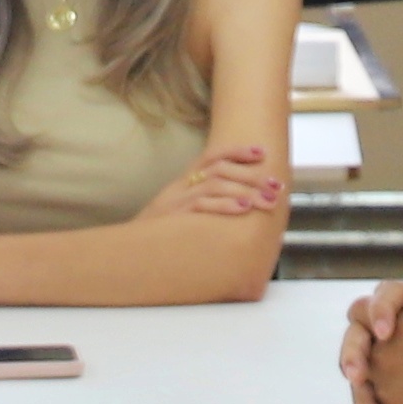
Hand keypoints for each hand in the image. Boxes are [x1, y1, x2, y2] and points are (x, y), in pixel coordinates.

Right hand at [159, 142, 288, 224]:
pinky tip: (243, 210)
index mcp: (183, 183)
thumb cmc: (161, 237)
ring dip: (246, 192)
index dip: (237, 151)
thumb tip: (240, 207)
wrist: (126, 252)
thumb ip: (205, 205)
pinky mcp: (174, 217)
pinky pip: (202, 205)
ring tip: (267, 200)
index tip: (262, 153)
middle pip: (220, 170)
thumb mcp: (181, 215)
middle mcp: (180, 187)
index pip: (212, 156)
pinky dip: (225, 206)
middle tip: (276, 185)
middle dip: (252, 176)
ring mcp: (175, 201)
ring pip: (215, 185)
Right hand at [336, 276, 402, 403]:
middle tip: (359, 373)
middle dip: (353, 353)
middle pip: (356, 337)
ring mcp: (386, 369)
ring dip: (362, 394)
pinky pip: (374, 403)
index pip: (380, 300)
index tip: (391, 329)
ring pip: (359, 377)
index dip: (381, 311)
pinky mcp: (390, 396)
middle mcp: (389, 338)